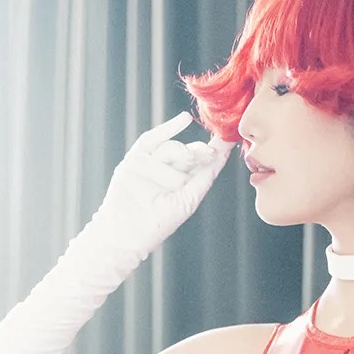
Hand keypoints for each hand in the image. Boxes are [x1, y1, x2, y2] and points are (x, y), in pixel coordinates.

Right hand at [84, 112, 234, 270]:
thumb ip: (204, 178)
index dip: (215, 152)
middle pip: (188, 152)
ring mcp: (151, 164)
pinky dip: (168, 129)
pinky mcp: (135, 159)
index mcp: (182, 184)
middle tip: (209, 152)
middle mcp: (168, 172)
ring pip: (172, 148)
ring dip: (181, 153)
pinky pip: (152, 140)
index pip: (201, 163)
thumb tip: (221, 155)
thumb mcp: (188, 201)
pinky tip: (184, 120)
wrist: (126, 233)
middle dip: (199, 152)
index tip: (228, 140)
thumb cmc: (157, 224)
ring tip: (184, 167)